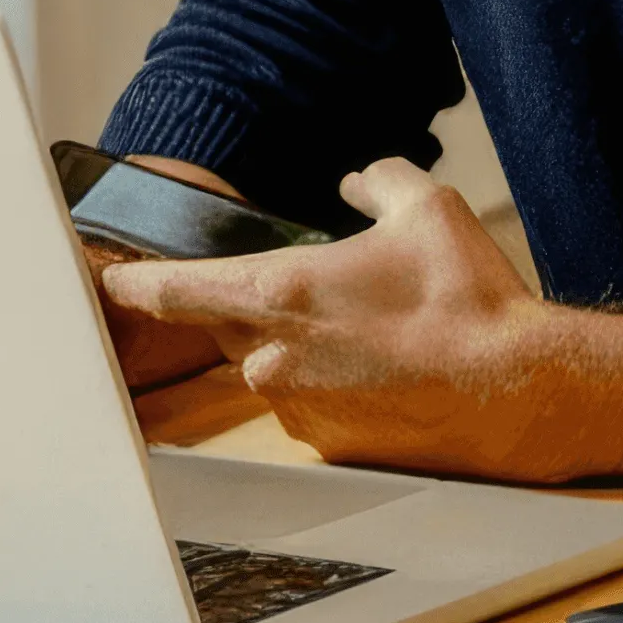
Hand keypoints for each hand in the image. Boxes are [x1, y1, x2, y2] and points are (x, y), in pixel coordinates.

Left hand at [95, 160, 606, 479]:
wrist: (513, 391)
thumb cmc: (467, 298)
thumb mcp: (426, 209)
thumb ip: (379, 180)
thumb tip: (360, 179)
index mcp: (279, 291)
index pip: (173, 290)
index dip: (134, 284)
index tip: (109, 281)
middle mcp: (270, 355)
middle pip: (224, 324)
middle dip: (254, 305)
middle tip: (315, 295)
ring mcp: (294, 406)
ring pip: (270, 364)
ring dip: (301, 346)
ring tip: (377, 333)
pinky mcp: (325, 443)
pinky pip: (307, 403)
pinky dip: (332, 384)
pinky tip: (388, 370)